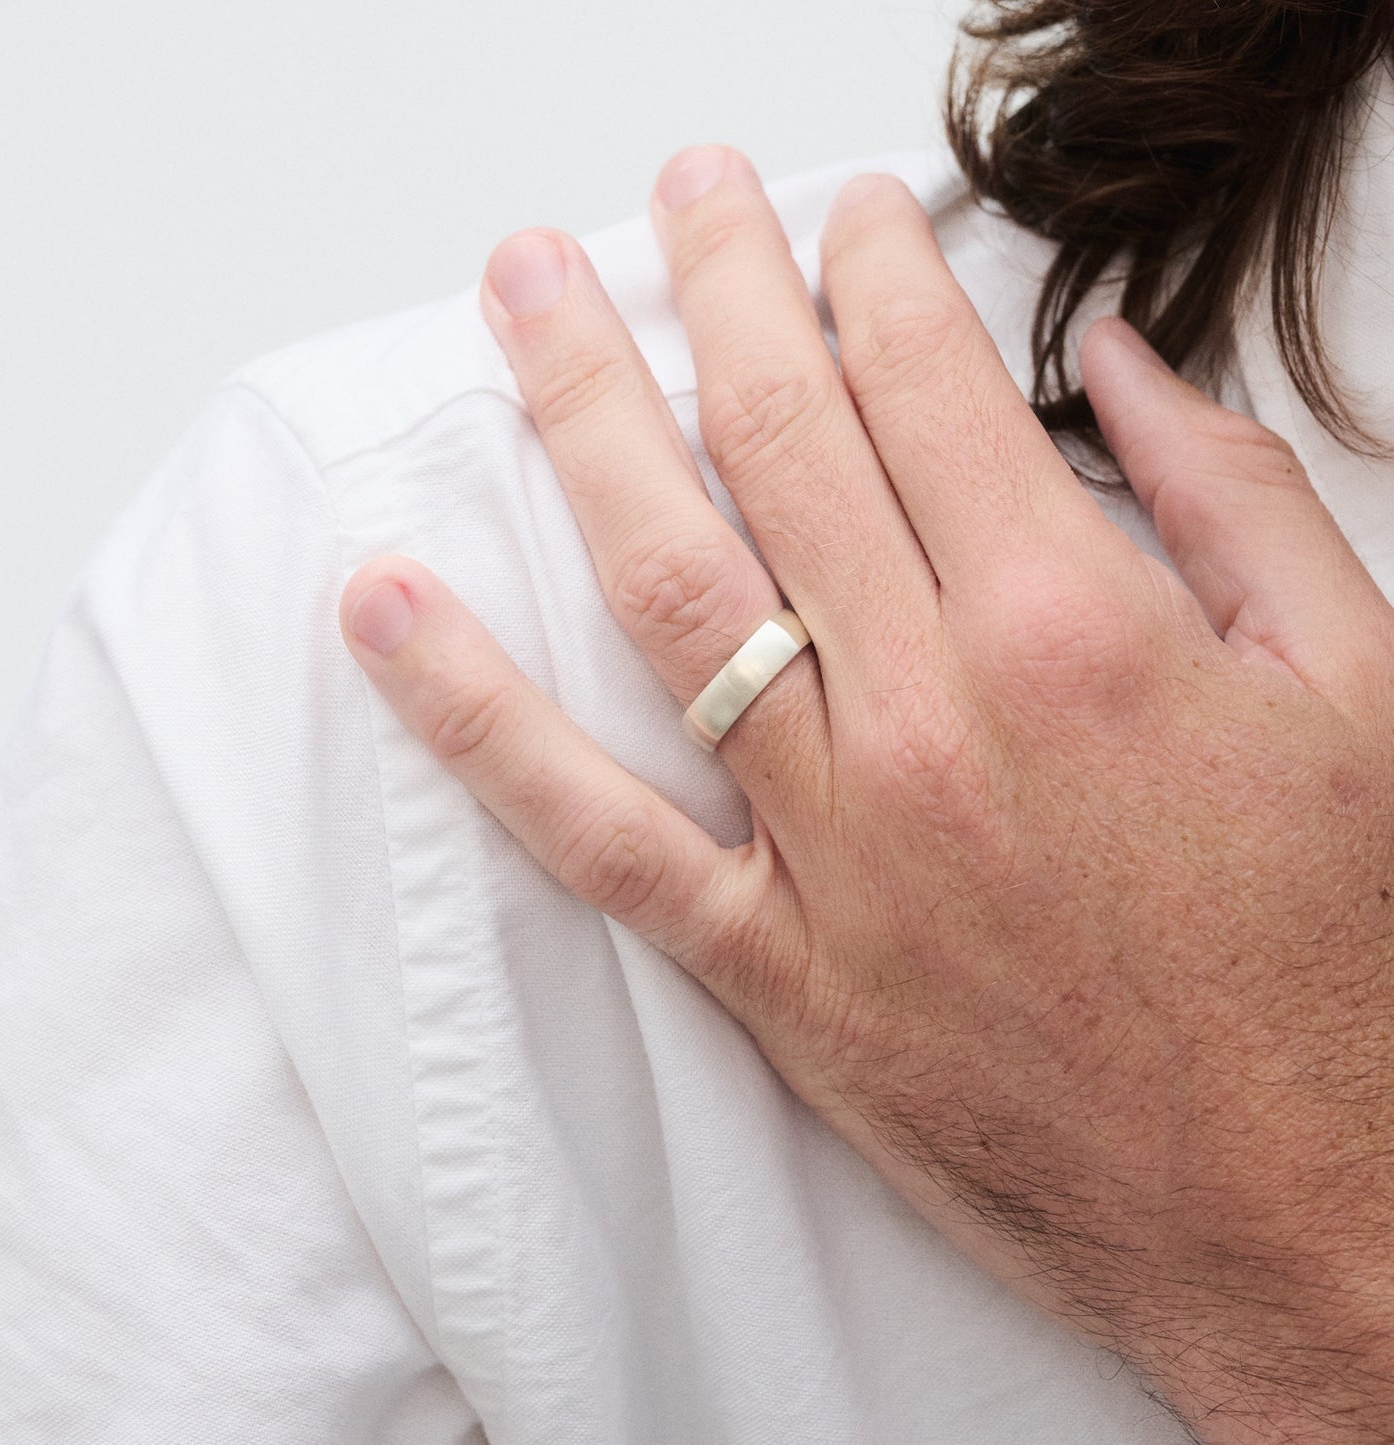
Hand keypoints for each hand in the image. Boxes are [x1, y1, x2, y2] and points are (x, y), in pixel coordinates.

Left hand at [340, 146, 1393, 1441]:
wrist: (1304, 1208)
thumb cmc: (1335, 956)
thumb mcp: (1358, 689)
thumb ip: (1230, 499)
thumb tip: (1113, 364)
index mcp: (1077, 635)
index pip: (928, 384)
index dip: (870, 271)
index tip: (840, 219)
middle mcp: (933, 723)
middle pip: (781, 445)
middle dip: (717, 290)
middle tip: (671, 197)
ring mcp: (836, 847)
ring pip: (668, 590)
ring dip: (583, 422)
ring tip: (522, 304)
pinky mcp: (777, 967)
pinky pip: (594, 833)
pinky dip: (475, 719)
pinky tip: (391, 617)